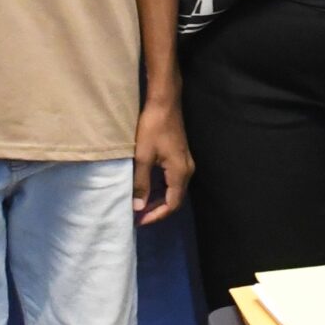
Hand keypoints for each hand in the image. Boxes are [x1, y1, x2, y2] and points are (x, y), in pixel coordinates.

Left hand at [132, 98, 192, 224]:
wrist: (164, 103)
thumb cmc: (153, 128)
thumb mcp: (142, 157)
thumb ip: (141, 183)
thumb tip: (138, 207)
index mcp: (180, 173)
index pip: (172, 204)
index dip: (156, 216)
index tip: (139, 221)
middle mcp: (187, 171)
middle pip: (175, 200)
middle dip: (156, 210)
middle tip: (137, 217)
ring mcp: (185, 163)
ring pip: (173, 190)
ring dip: (158, 200)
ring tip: (140, 206)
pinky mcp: (180, 157)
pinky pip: (172, 181)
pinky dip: (160, 189)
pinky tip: (147, 189)